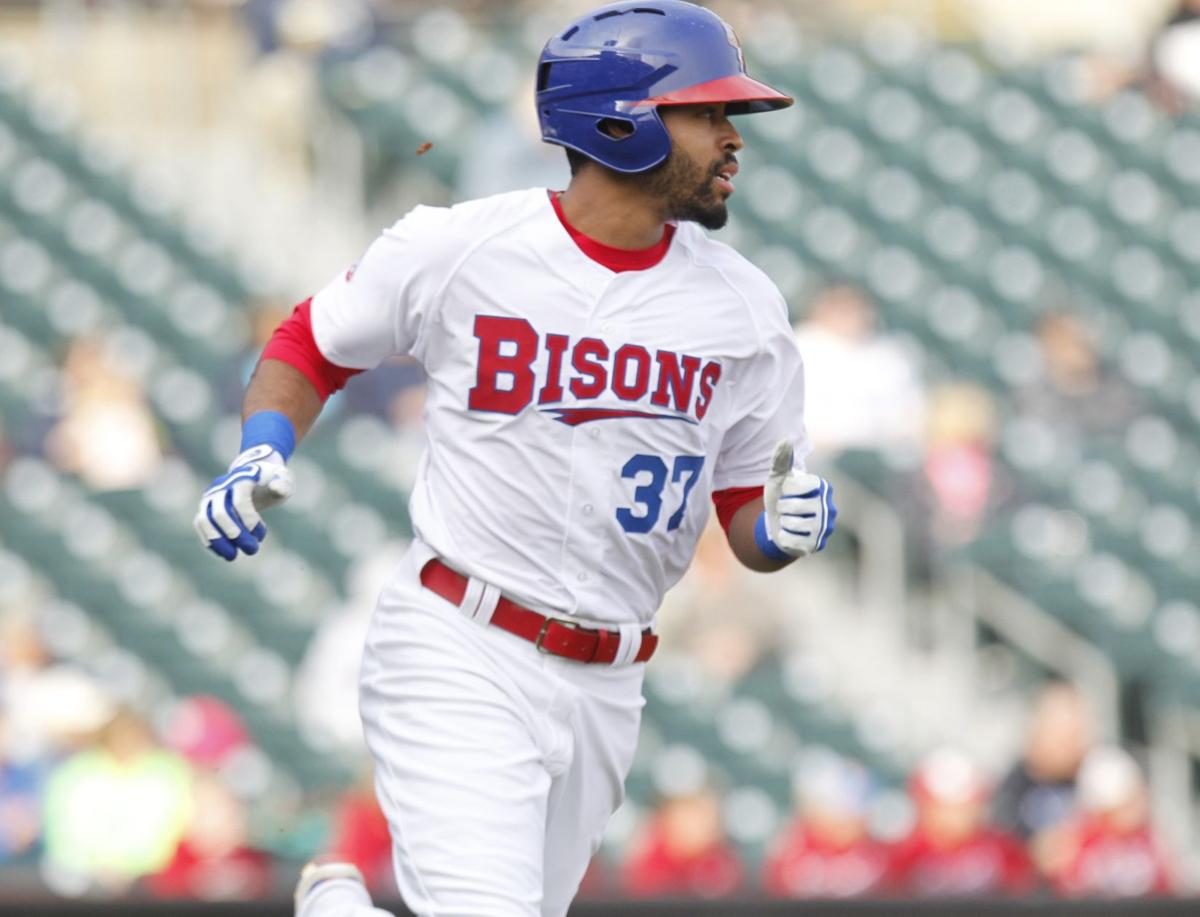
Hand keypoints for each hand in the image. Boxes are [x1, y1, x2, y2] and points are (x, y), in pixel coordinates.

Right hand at [193, 444, 293, 560]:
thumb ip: (283, 483)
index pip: (240, 503)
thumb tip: (277, 488)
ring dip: (217, 541)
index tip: (261, 537)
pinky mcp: (205, 506)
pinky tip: (223, 553)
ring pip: (204, 520)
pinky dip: (209, 540)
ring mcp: (210, 496)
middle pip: (219, 513)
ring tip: (232, 557)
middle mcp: (221, 486)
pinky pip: (200, 524)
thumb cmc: (272, 479)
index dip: (249, 522)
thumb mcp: (283, 478)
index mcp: (241, 478)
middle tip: (252, 550)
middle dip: (235, 535)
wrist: (255, 474)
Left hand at [761, 438, 836, 557]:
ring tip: (788, 520)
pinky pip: (791, 541)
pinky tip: (788, 534)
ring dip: (783, 522)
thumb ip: (780, 460)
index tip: (787, 491)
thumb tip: (785, 439)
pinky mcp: (816, 545)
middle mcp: (830, 507)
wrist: (778, 525)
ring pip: (793, 525)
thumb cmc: (781, 497)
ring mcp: (825, 528)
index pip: (801, 485)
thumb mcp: (778, 478)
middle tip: (785, 509)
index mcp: (823, 487)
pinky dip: (782, 537)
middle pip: (795, 506)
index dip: (786, 489)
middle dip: (782, 507)